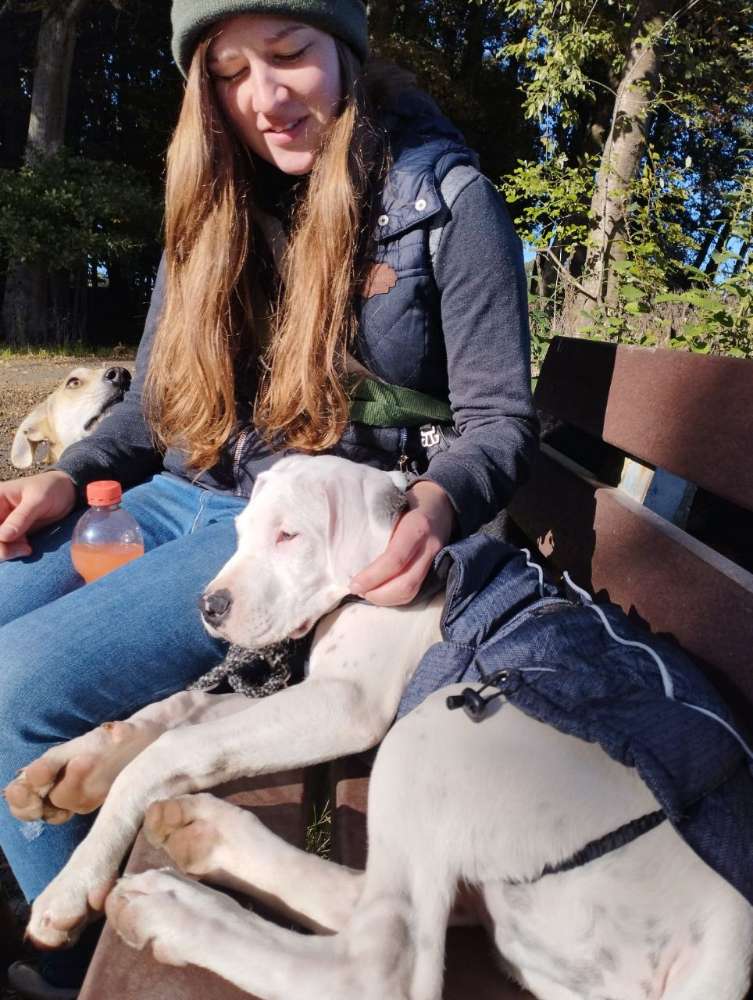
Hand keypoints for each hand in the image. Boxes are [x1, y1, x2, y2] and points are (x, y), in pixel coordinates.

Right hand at [0, 471, 76, 560]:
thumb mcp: (38, 500)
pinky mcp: (12, 534)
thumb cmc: (51, 489)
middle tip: (24, 548)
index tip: (7, 540)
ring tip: (27, 548)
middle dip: (1, 548)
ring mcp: (3, 524)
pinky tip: (28, 549)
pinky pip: (6, 548)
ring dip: (8, 552)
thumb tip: (2, 537)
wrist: (67, 493)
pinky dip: (14, 553)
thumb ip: (21, 517)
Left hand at [350, 480, 454, 606]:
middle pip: (405, 584)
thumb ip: (377, 527)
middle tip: (357, 590)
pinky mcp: (434, 570)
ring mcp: (435, 560)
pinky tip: (380, 591)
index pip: (395, 559)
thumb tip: (346, 550)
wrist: (440, 505)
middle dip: (378, 595)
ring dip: (385, 599)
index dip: (373, 577)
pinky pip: (415, 591)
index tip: (353, 583)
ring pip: (411, 592)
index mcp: (416, 527)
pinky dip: (394, 597)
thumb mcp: (392, 507)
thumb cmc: (407, 504)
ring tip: (366, 593)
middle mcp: (429, 547)